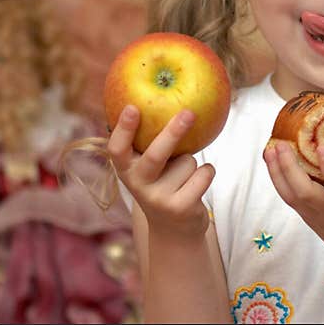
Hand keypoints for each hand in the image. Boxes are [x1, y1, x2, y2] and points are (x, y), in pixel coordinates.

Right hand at [107, 105, 214, 238]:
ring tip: (183, 176)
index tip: (133, 107)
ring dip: (192, 162)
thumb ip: (147, 140)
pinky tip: (197, 183)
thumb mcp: (147, 165)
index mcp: (125, 169)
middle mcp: (137, 185)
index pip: (117, 148)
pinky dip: (206, 172)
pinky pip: (204, 173)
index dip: (123, 129)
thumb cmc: (161, 182)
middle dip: (172, 133)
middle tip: (188, 112)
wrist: (173, 229)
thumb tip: (157, 94)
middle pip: (155, 155)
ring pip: (188, 161)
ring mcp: (159, 199)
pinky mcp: (181, 208)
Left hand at [263, 133, 323, 268]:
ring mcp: (318, 216)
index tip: (322, 145)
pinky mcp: (309, 219)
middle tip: (280, 143)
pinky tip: (274, 162)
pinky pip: (290, 199)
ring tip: (269, 150)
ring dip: (277, 172)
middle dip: (288, 167)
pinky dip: (280, 180)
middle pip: (304, 191)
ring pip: (291, 196)